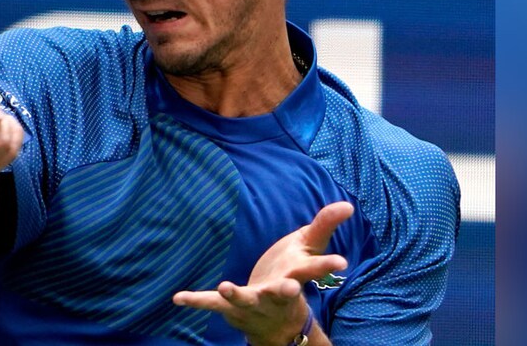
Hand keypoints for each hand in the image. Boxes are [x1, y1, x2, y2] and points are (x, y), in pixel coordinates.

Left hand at [172, 201, 353, 345]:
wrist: (278, 321)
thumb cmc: (292, 273)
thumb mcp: (309, 248)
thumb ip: (324, 224)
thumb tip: (348, 204)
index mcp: (296, 277)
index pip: (315, 270)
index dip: (327, 266)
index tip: (342, 262)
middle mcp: (277, 294)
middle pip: (284, 292)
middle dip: (285, 290)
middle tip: (289, 288)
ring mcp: (254, 303)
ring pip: (246, 299)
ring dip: (237, 294)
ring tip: (226, 286)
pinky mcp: (232, 307)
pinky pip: (212, 304)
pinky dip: (196, 300)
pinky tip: (178, 298)